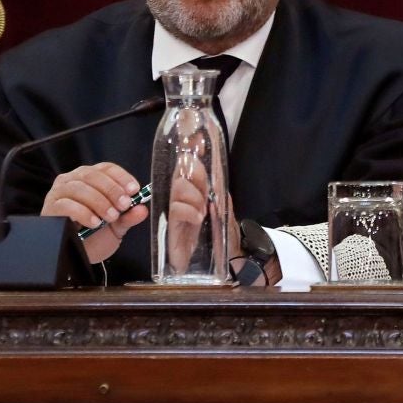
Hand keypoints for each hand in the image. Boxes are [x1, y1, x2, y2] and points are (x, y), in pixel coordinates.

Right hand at [40, 163, 142, 263]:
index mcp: (91, 179)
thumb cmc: (94, 236)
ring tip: (110, 217)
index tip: (134, 190)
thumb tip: (142, 209)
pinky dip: (83, 213)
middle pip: (92, 175)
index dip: (121, 177)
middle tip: (124, 205)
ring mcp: (60, 193)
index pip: (106, 168)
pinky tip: (94, 223)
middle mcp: (73, 180)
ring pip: (79, 187)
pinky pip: (66, 205)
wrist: (77, 255)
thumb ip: (128, 217)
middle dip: (111, 189)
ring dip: (99, 201)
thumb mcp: (116, 227)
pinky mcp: (51, 208)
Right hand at [163, 158, 227, 273]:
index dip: (190, 152)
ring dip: (192, 195)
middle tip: (205, 189)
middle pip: (179, 177)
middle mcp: (183, 201)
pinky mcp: (173, 231)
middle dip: (192, 176)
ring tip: (203, 209)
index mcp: (195, 193)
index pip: (188, 168)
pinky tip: (198, 216)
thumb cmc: (227, 238)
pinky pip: (176, 212)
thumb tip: (216, 173)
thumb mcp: (225, 210)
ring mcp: (177, 215)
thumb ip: (219, 192)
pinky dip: (188, 211)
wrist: (230, 264)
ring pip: (177, 191)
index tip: (197, 139)